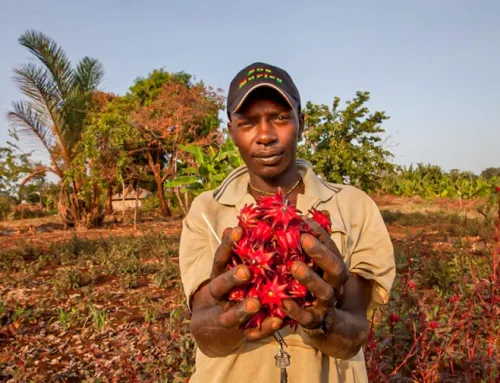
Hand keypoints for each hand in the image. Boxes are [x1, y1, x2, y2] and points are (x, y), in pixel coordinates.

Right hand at [206, 226, 282, 340]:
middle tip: (246, 271)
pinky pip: (254, 333)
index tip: (237, 229)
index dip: (226, 245)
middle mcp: (220, 297)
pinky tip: (279, 320)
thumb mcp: (227, 268)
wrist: (214, 326)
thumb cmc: (229, 288)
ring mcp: (228, 316)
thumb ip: (234, 250)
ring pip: (232, 315)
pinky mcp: (242, 333)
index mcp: (217, 277)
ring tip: (256, 303)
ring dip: (244, 309)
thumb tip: (239, 222)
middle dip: (232, 279)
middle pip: (220, 287)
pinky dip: (265, 327)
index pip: (219, 260)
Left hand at [282, 215, 349, 329]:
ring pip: (324, 292)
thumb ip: (309, 244)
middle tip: (304, 238)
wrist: (337, 330)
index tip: (304, 219)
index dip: (320, 234)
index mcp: (335, 269)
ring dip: (310, 278)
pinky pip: (306, 318)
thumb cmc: (318, 288)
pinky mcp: (315, 323)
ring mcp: (327, 305)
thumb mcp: (315, 266)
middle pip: (335, 267)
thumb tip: (300, 216)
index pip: (331, 247)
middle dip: (320, 252)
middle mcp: (335, 285)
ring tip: (294, 266)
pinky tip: (283, 302)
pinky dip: (296, 310)